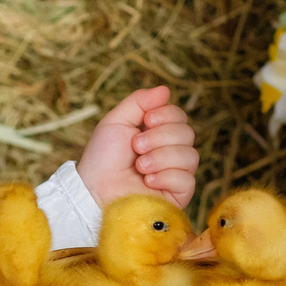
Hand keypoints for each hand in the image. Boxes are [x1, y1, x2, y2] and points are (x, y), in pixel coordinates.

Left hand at [78, 85, 196, 210]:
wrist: (94, 190)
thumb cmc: (102, 158)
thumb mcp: (116, 121)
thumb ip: (139, 102)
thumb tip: (165, 90)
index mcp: (158, 133)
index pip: (180, 116)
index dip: (166, 115)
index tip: (145, 121)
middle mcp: (170, 151)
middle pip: (187, 133)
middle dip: (159, 137)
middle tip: (136, 147)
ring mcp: (175, 174)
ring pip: (190, 156)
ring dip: (160, 157)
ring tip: (140, 166)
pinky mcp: (177, 195)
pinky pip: (187, 179)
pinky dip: (166, 177)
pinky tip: (148, 181)